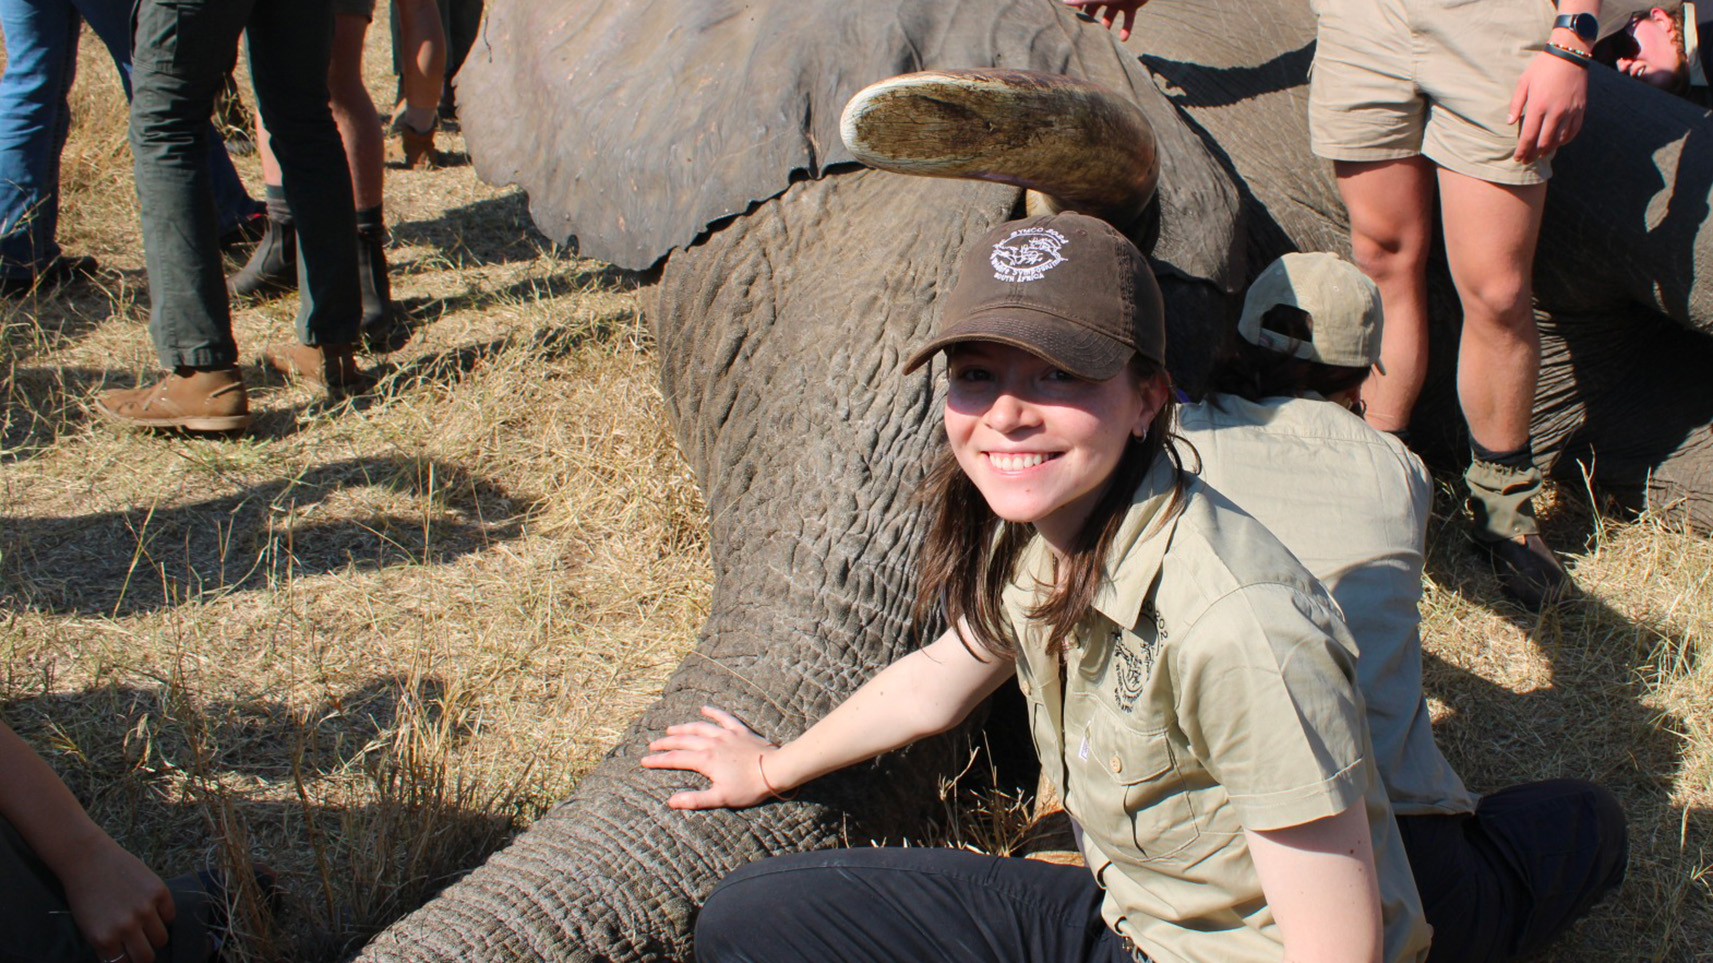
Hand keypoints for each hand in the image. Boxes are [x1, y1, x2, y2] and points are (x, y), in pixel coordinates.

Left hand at [58, 839, 174, 962]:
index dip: (128, 962)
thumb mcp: (88, 928)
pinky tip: (153, 910)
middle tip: (141, 948)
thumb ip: (108, 946)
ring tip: (147, 928)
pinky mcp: (159, 891)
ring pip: (161, 939)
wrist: (87, 859)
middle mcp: (126, 927)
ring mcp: (145, 908)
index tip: (130, 957)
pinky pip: (170, 915)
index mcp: (104, 939)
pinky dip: (164, 916)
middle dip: (144, 956)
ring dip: (155, 937)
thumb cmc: (84, 895)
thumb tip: (127, 958)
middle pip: (146, 957)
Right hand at [641, 706, 782, 809]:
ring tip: (671, 729)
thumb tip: (671, 801)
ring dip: (683, 727)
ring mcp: (725, 735)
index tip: (644, 761)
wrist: (775, 769)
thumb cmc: (749, 787)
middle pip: (683, 740)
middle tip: (652, 745)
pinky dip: (713, 712)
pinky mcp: (739, 731)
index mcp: (705, 760)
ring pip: (699, 727)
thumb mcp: (721, 798)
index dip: (658, 760)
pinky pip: (724, 717)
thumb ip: (695, 800)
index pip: (675, 759)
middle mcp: (711, 743)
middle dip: (665, 743)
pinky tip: (705, 708)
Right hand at [1061, 0, 1148, 40]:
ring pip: (1110, 16)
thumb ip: (1082, 0)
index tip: (1070, 21)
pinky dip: (1126, 29)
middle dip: (1089, 20)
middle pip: (1094, 9)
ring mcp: (1119, 1)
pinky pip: (1129, 19)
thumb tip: (1064, 2)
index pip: (1084, 1)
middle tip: (1083, 34)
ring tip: (1101, 39)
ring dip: (1106, 26)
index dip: (1077, 9)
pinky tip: (1123, 40)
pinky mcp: (1132, 5)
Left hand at [1507, 49, 1589, 162]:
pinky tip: (1559, 143)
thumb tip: (1510, 123)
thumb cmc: (1542, 67)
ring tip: (1541, 153)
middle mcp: (1555, 112)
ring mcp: (1570, 111)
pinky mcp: (1581, 108)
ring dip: (1549, 149)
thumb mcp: (1523, 83)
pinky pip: (1574, 130)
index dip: (1522, 151)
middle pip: (1544, 142)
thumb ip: (1515, 104)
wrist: (1569, 53)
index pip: (1528, 137)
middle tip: (1527, 160)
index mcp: (1538, 106)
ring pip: (1560, 139)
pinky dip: (1566, 140)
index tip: (1518, 159)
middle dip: (1534, 154)